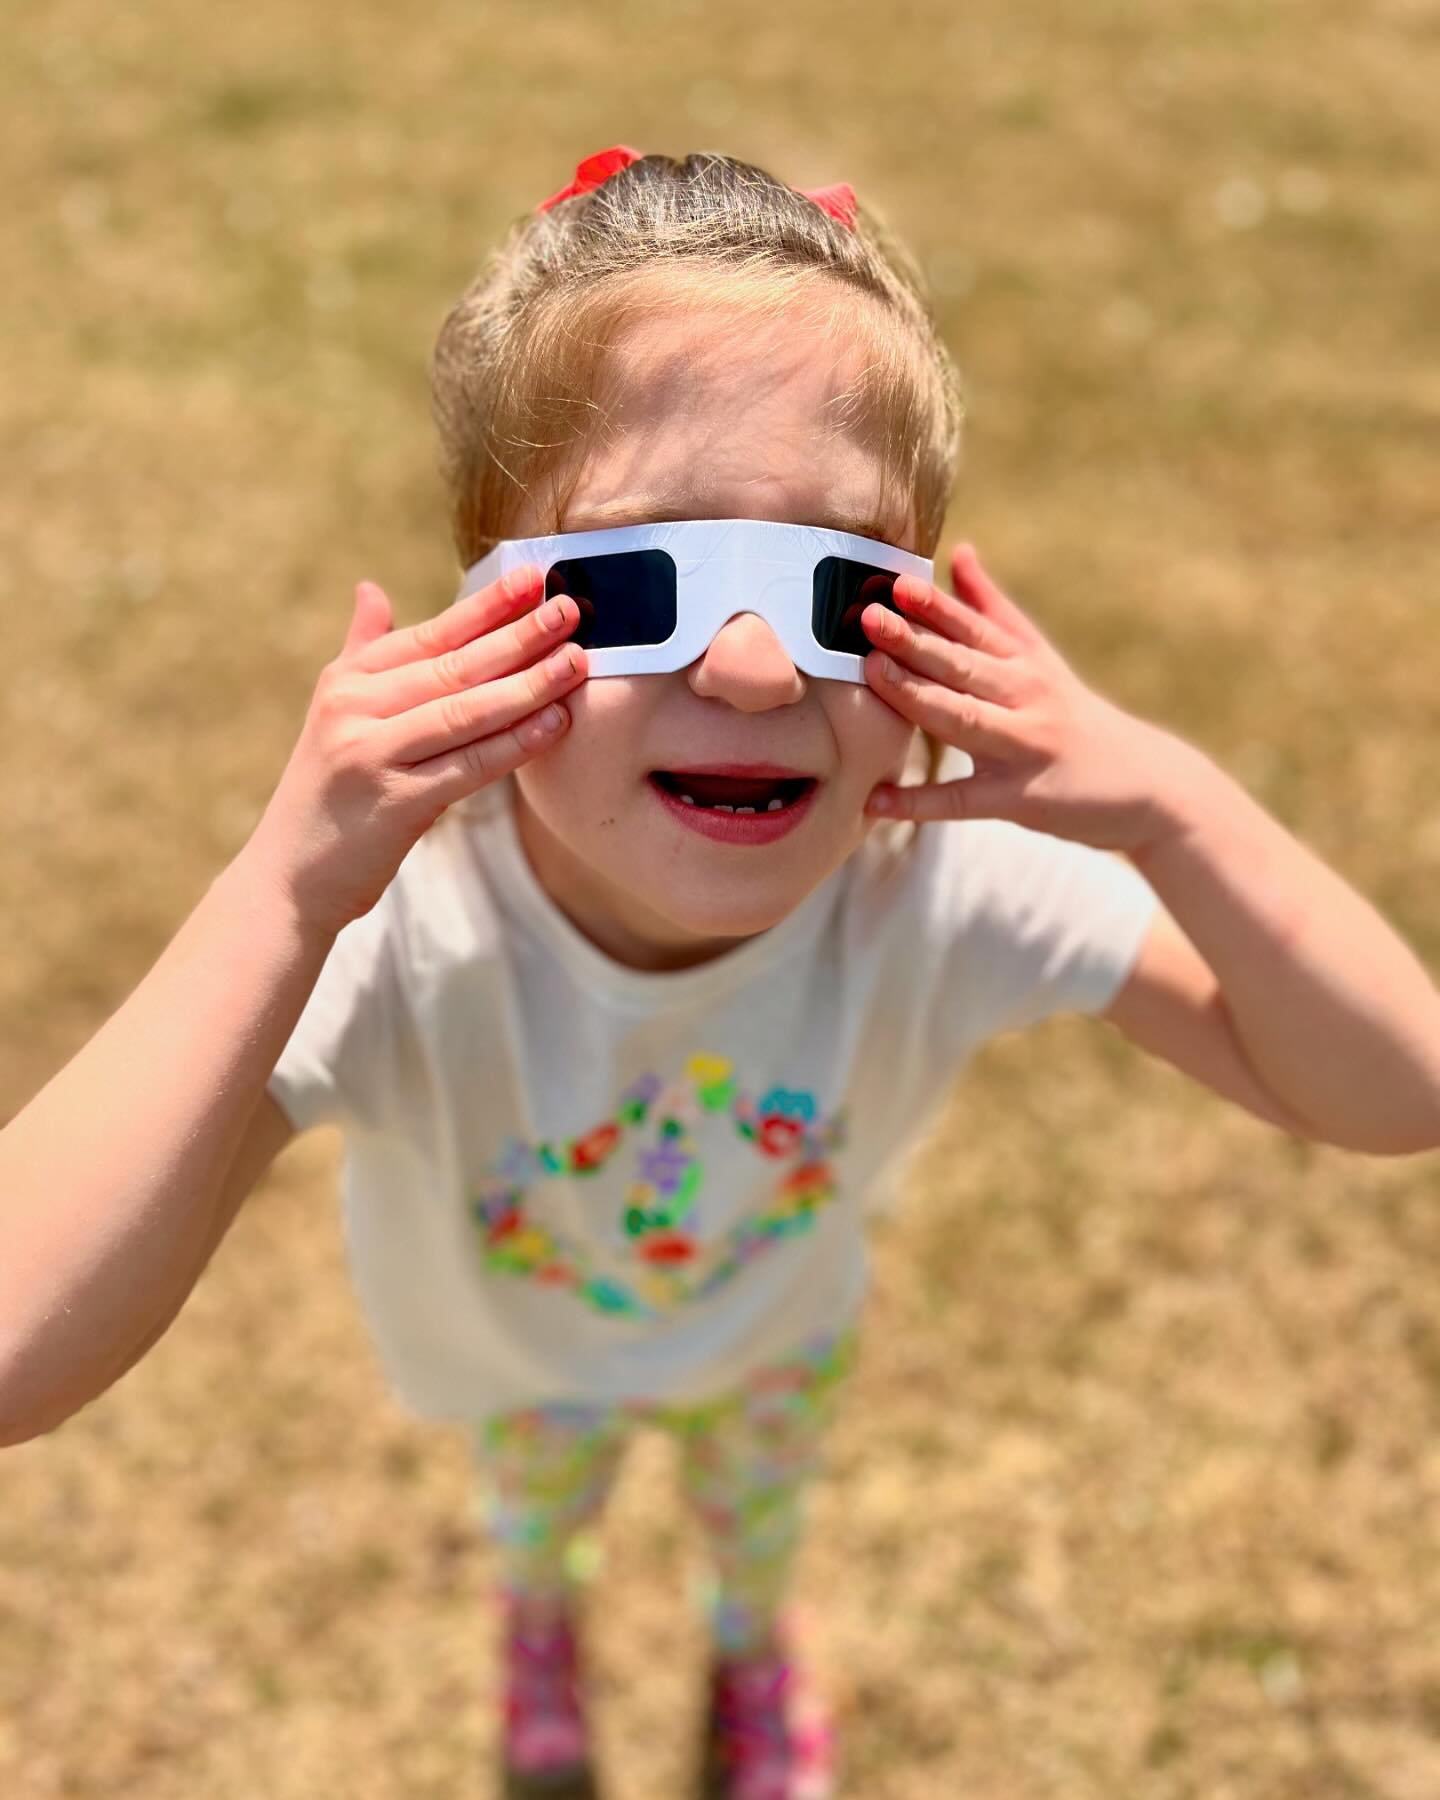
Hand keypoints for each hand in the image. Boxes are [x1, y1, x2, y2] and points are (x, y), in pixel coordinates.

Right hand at [246, 567, 585, 936]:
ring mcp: (371, 754)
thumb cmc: (328, 793)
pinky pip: (469, 766)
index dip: (486, 606)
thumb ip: (361, 651)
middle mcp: (354, 709)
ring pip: (465, 711)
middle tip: (570, 610)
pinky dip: (515, 744)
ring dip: (528, 685)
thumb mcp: (334, 713)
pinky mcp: (394, 803)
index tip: (534, 578)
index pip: (430, 633)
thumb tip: (371, 589)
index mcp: (347, 681)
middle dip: (518, 636)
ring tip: (577, 662)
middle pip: (454, 666)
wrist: (289, 876)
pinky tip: (555, 724)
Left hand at [860, 542, 1185, 854]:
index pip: (976, 628)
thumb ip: (994, 610)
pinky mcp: (1023, 799)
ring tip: (871, 675)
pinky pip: (964, 801)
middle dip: (915, 641)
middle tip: (868, 618)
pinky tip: (877, 800)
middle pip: (965, 665)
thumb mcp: (1041, 659)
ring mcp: (1026, 747)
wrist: (1149, 784)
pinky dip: (920, 803)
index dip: (935, 605)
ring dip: (915, 696)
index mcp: (1027, 662)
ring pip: (963, 718)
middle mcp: (1028, 697)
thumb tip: (960, 552)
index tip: (895, 583)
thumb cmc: (1075, 717)